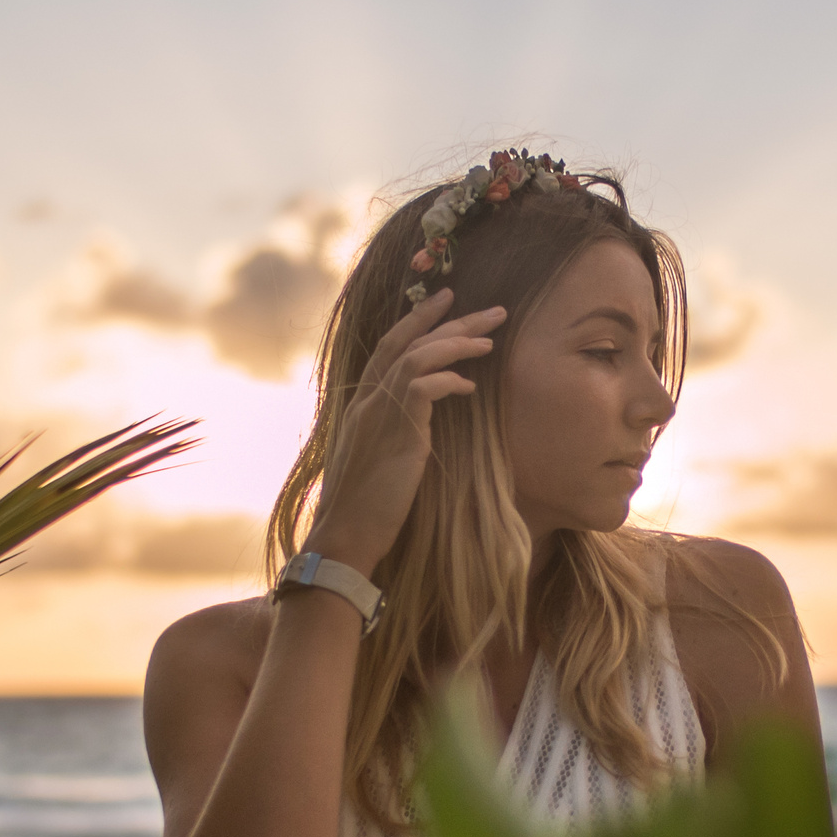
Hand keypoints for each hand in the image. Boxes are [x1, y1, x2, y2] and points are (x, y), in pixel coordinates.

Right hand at [305, 288, 500, 571]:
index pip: (389, 346)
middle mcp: (367, 401)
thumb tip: (419, 421)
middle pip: (406, 342)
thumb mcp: (378, 458)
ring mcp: (379, 414)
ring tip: (490, 340)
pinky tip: (470, 386)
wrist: (346, 535)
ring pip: (416, 357)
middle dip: (450, 320)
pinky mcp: (397, 433)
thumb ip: (393, 430)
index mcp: (362, 404)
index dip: (417, 320)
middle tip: (490, 309)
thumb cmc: (365, 506)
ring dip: (456, 344)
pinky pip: (423, 387)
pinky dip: (449, 380)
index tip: (447, 300)